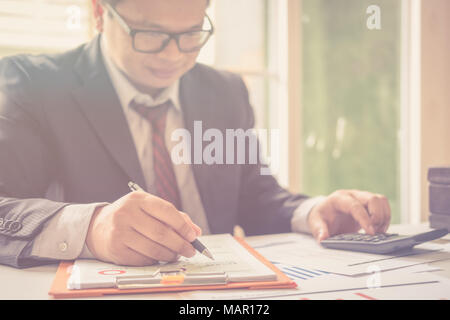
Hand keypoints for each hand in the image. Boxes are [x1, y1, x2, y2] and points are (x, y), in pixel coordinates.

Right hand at [86, 191, 201, 265]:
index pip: (167, 210)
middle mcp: (127, 213)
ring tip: (177, 255)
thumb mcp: (148, 208)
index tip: (193, 236)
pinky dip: (155, 261)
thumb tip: (196, 231)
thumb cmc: (129, 216)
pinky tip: (159, 258)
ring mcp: (120, 232)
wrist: (96, 227)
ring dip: (170, 255)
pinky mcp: (116, 250)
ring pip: (154, 249)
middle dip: (180, 244)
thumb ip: (174, 217)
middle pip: (162, 233)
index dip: (183, 225)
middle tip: (190, 251)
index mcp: (138, 199)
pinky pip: (143, 260)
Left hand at [307, 190, 390, 241]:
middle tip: (374, 233)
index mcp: (339, 199)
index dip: (364, 219)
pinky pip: (383, 207)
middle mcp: (352, 195)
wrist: (325, 212)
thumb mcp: (315, 223)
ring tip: (378, 232)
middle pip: (373, 199)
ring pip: (381, 201)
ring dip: (383, 218)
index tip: (371, 232)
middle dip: (377, 217)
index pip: (355, 206)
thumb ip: (319, 230)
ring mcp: (362, 198)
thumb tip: (323, 238)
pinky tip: (379, 230)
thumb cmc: (321, 217)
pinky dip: (385, 219)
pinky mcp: (369, 204)